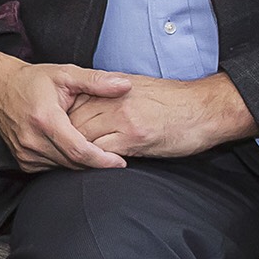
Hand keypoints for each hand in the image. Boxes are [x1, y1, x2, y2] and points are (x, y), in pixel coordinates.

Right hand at [0, 48, 133, 171]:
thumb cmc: (32, 81)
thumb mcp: (65, 73)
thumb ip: (96, 81)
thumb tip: (124, 85)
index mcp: (45, 118)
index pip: (79, 151)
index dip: (102, 160)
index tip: (120, 161)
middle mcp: (32, 139)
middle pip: (73, 163)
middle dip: (95, 162)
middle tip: (113, 155)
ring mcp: (25, 153)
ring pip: (63, 168)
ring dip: (81, 163)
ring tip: (94, 150)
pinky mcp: (23, 161)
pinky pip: (52, 169)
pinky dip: (65, 163)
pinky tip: (71, 149)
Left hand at [67, 72, 256, 159]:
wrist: (204, 107)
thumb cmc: (176, 102)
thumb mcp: (140, 91)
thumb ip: (115, 99)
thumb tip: (96, 111)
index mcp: (113, 89)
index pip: (76, 103)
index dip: (63, 120)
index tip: (55, 133)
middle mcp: (113, 101)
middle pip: (74, 120)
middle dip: (62, 138)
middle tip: (53, 154)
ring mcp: (122, 118)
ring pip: (84, 136)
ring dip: (74, 152)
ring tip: (67, 164)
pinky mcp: (134, 137)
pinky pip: (103, 151)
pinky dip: (94, 161)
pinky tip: (90, 169)